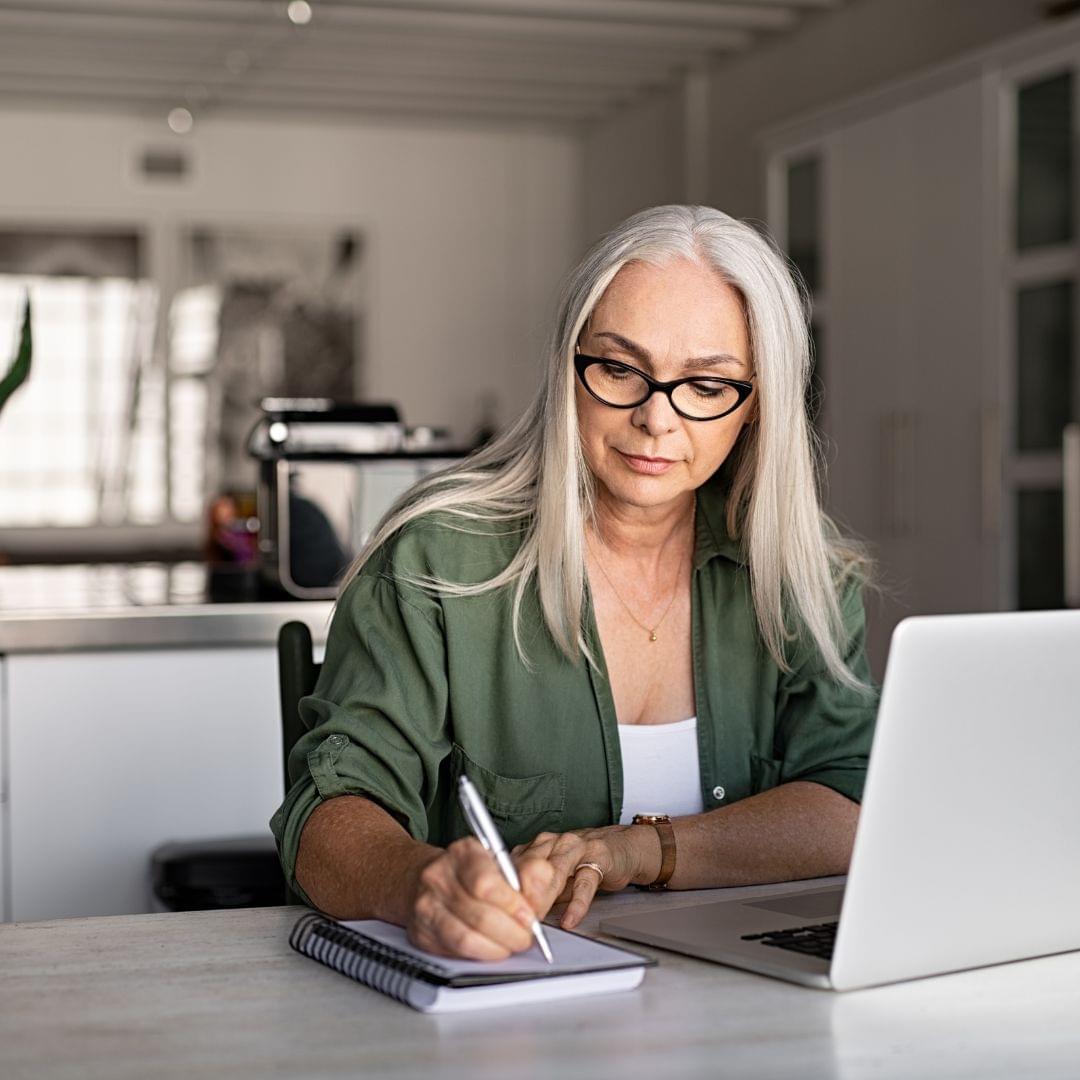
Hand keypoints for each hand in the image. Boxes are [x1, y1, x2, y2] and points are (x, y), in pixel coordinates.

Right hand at [404, 837, 556, 960]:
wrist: (427, 878)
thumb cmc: (471, 872)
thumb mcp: (501, 862)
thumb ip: (528, 874)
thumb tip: (542, 890)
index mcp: (463, 852)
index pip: (486, 883)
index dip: (512, 905)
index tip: (530, 917)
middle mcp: (439, 876)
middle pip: (479, 915)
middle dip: (511, 933)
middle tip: (526, 937)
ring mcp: (426, 905)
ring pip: (466, 938)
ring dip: (497, 948)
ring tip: (511, 944)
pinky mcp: (421, 933)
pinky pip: (455, 952)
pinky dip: (479, 955)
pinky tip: (491, 948)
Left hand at [512, 826, 652, 929]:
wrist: (619, 848)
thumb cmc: (582, 864)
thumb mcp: (553, 879)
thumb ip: (535, 893)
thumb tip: (512, 917)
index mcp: (537, 846)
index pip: (513, 866)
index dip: (505, 891)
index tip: (499, 914)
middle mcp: (553, 842)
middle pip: (530, 867)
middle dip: (521, 896)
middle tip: (515, 921)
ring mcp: (576, 847)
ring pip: (554, 872)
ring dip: (543, 898)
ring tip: (537, 920)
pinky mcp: (598, 858)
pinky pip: (585, 882)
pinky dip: (576, 904)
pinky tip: (570, 919)